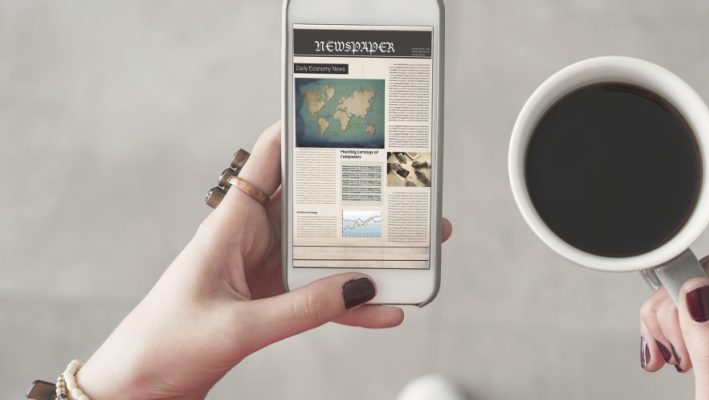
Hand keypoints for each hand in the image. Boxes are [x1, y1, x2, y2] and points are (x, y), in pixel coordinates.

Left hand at [77, 122, 453, 398]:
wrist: (139, 387)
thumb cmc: (165, 344)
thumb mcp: (237, 326)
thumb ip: (301, 309)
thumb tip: (358, 288)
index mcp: (231, 224)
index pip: (268, 160)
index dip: (301, 130)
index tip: (342, 115)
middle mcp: (252, 238)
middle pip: (312, 204)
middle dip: (357, 197)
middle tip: (400, 192)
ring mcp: (264, 270)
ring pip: (324, 250)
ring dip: (365, 253)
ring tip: (410, 251)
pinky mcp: (271, 300)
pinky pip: (320, 294)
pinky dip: (350, 302)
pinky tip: (382, 310)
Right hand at [640, 255, 708, 398]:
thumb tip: (696, 290)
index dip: (681, 294)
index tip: (667, 330)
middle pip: (704, 282)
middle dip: (672, 314)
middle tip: (673, 357)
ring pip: (698, 297)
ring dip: (671, 325)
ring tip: (675, 360)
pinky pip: (703, 318)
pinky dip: (678, 333)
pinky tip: (678, 357)